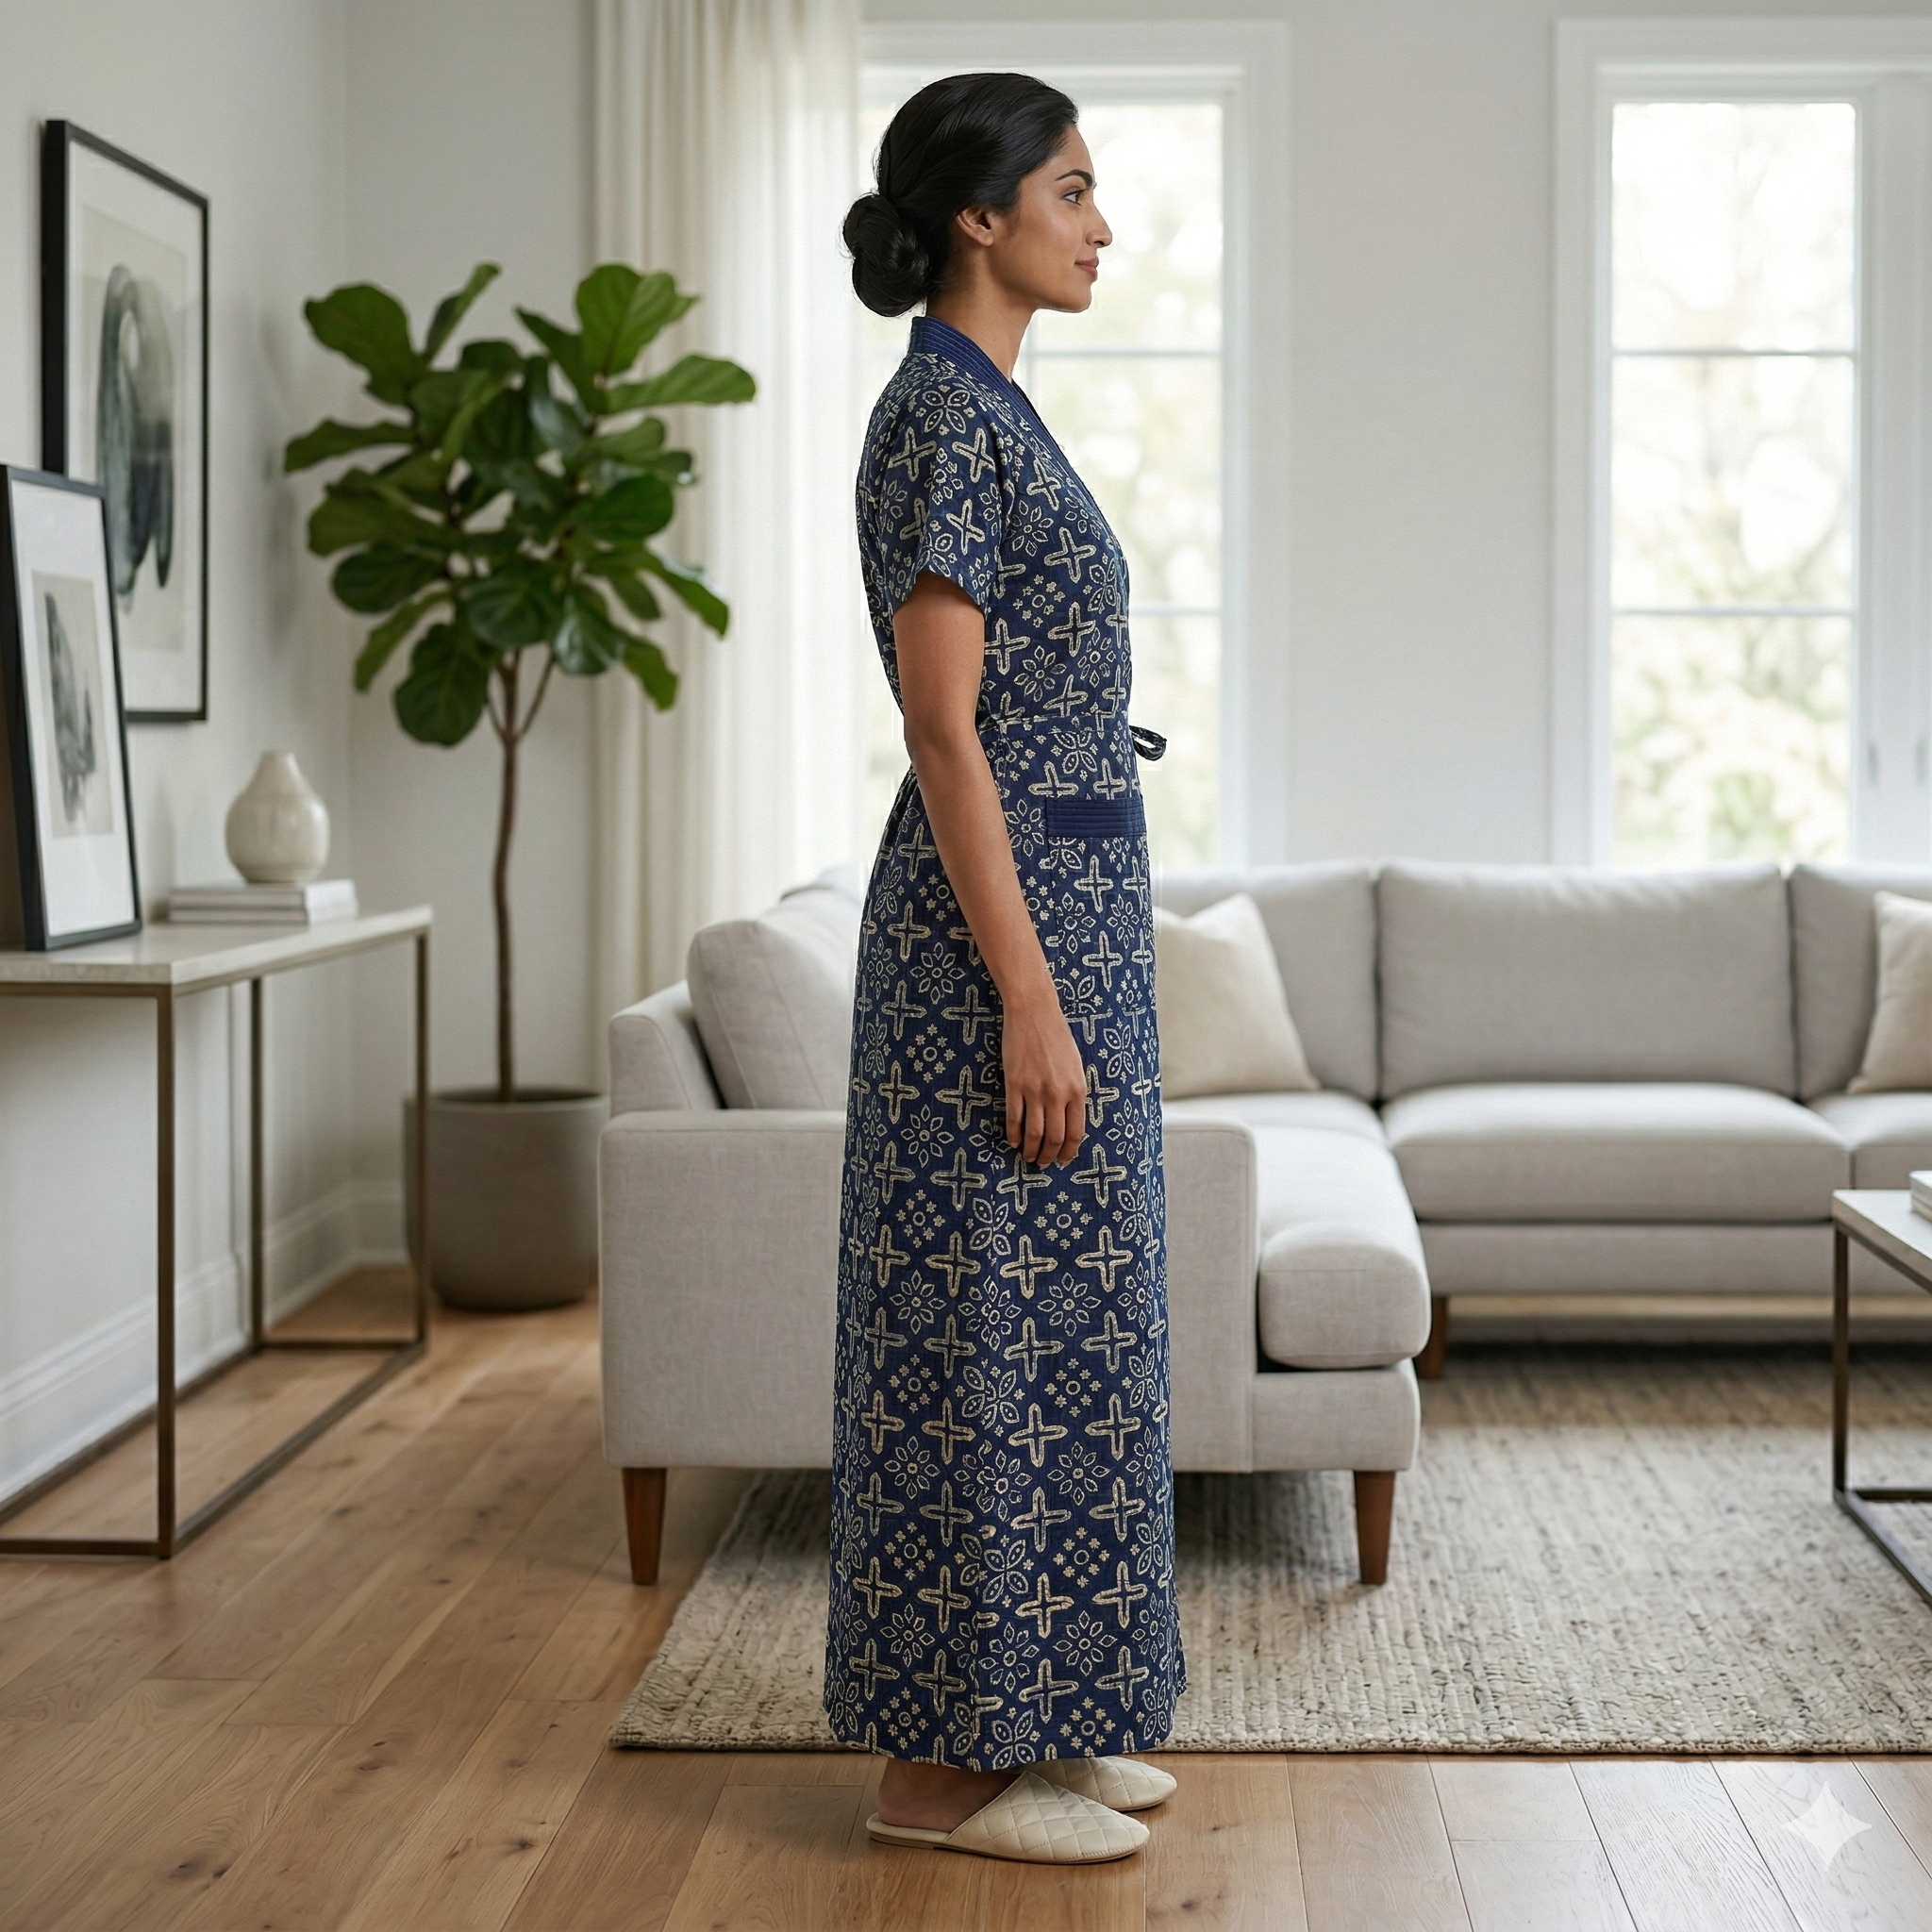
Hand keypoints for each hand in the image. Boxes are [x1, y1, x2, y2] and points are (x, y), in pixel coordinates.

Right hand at [1001, 987, 1085, 1166]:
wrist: (1034, 1012)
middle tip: (1044, 1164)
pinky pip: (1014, 1118)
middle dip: (1050, 1156)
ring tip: (1028, 1157)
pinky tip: (1013, 1142)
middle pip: (1055, 1137)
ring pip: (1034, 1133)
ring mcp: (1034, 1090)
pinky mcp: (1014, 1084)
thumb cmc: (1056, 1036)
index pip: (1075, 1132)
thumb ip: (1073, 1092)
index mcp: (1077, 1089)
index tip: (1064, 1161)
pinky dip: (1013, 1135)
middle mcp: (1057, 1093)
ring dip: (1031, 1150)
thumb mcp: (1075, 1065)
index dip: (1068, 1151)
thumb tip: (1068, 1120)